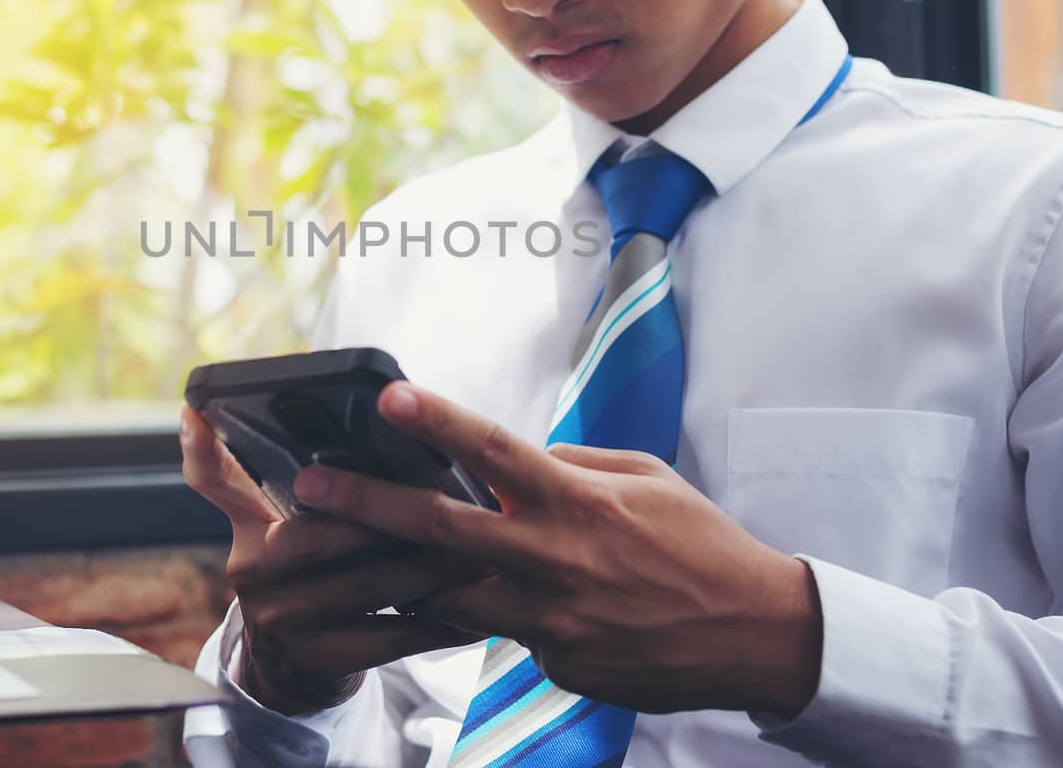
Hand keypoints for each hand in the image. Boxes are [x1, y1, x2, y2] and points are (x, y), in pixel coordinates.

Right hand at [179, 404, 484, 714]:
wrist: (293, 669)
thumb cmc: (315, 574)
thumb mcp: (290, 525)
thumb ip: (309, 483)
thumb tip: (366, 424)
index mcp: (248, 522)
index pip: (212, 478)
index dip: (200, 447)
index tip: (196, 411)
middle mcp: (251, 568)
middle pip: (326, 531)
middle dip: (399, 519)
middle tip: (461, 503)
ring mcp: (278, 618)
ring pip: (369, 583)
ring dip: (434, 570)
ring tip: (484, 552)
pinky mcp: (313, 661)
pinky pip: (388, 637)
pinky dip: (437, 623)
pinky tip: (475, 611)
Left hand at [289, 384, 823, 718]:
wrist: (754, 635)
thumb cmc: (700, 544)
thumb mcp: (644, 479)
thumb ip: (571, 465)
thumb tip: (518, 457)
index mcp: (579, 500)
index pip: (497, 450)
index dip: (440, 422)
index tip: (388, 399)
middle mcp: (556, 558)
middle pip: (442, 529)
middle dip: (367, 506)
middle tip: (309, 490)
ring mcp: (551, 619)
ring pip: (451, 593)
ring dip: (399, 573)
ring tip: (346, 555)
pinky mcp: (556, 664)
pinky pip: (503, 633)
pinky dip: (490, 612)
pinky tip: (490, 602)